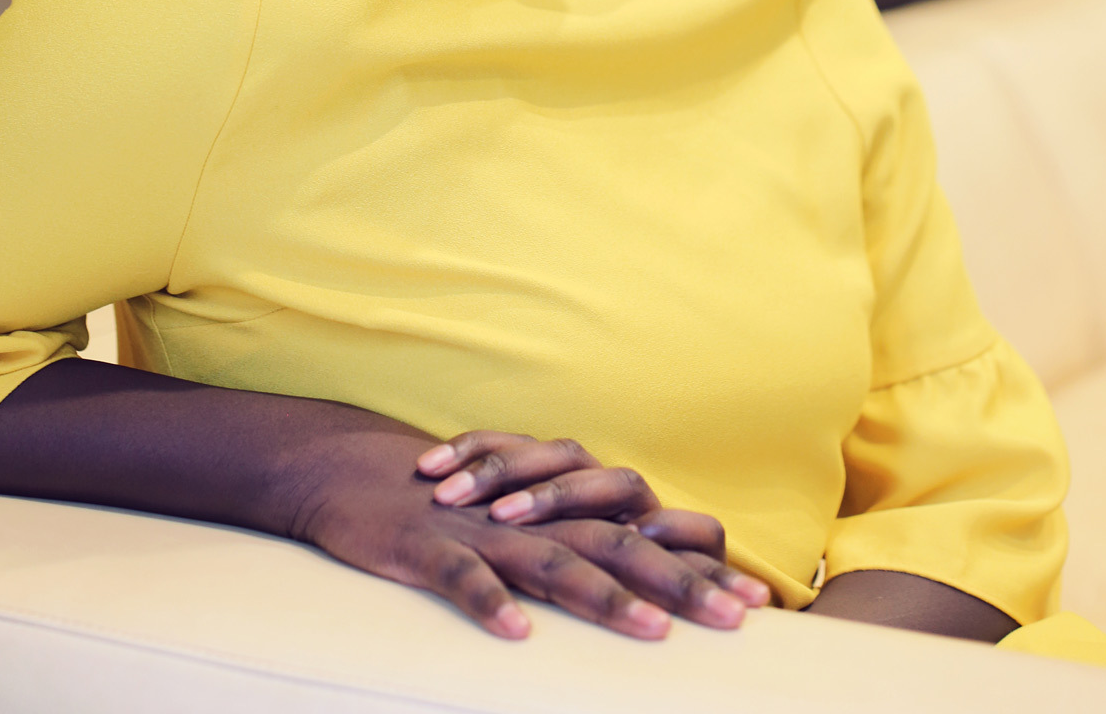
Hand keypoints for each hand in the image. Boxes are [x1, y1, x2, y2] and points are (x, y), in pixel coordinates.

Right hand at [287, 427, 768, 640]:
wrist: (351, 472)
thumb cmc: (440, 509)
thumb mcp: (509, 526)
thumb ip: (568, 546)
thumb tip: (637, 584)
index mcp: (554, 514)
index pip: (641, 536)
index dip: (696, 566)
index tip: (754, 603)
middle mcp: (530, 518)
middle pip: (617, 547)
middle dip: (680, 584)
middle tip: (736, 619)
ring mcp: (482, 531)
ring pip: (552, 561)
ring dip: (604, 597)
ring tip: (653, 631)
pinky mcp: (427, 547)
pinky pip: (462, 576)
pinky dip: (489, 601)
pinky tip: (516, 634)